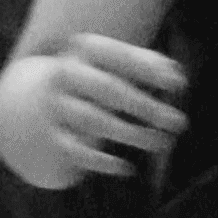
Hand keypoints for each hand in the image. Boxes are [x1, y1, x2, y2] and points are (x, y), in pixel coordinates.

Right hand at [0, 34, 186, 186]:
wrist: (38, 95)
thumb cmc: (98, 75)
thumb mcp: (116, 62)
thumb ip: (148, 64)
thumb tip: (176, 77)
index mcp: (84, 49)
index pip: (116, 55)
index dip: (147, 69)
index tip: (178, 85)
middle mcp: (66, 75)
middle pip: (107, 89)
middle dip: (144, 106)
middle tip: (179, 122)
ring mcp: (56, 105)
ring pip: (92, 120)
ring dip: (130, 134)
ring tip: (162, 143)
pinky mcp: (53, 135)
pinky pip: (75, 151)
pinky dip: (101, 161)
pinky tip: (127, 168)